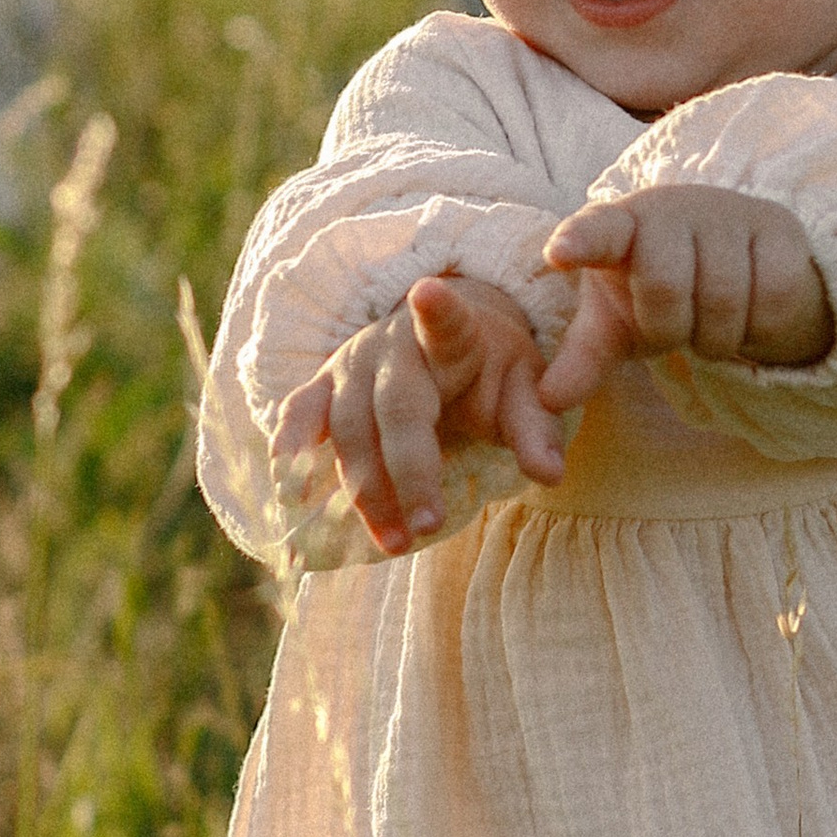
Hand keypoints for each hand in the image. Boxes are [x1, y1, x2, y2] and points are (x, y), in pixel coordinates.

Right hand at [273, 276, 564, 555]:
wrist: (441, 332)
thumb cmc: (489, 368)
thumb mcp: (524, 390)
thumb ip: (535, 430)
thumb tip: (550, 475)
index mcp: (452, 333)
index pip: (446, 323)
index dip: (437, 311)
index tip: (427, 293)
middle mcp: (393, 343)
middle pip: (395, 408)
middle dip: (408, 470)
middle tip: (428, 526)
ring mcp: (351, 363)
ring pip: (349, 428)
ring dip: (367, 490)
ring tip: (395, 543)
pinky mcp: (324, 384)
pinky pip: (299, 413)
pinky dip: (289, 445)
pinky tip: (287, 488)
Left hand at [536, 187, 832, 412]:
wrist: (733, 262)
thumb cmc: (655, 293)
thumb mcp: (616, 325)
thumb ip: (583, 358)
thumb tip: (549, 401)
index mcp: (617, 226)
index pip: (596, 230)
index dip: (579, 241)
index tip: (559, 254)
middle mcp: (670, 208)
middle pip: (665, 287)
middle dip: (670, 329)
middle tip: (674, 327)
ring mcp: (726, 211)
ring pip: (724, 299)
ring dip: (716, 336)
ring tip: (709, 324)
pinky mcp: (778, 226)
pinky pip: (773, 297)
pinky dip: (760, 326)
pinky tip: (749, 313)